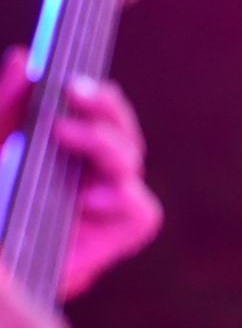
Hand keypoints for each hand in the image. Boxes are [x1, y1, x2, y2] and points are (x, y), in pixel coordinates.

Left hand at [0, 47, 161, 299]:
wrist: (0, 270)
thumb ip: (4, 105)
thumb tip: (25, 58)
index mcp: (59, 150)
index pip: (97, 112)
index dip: (98, 97)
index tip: (71, 78)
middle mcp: (86, 175)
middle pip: (121, 131)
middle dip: (104, 109)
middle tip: (72, 91)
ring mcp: (103, 206)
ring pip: (132, 160)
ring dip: (106, 142)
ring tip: (66, 134)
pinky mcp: (113, 239)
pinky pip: (141, 211)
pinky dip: (121, 199)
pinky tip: (86, 197)